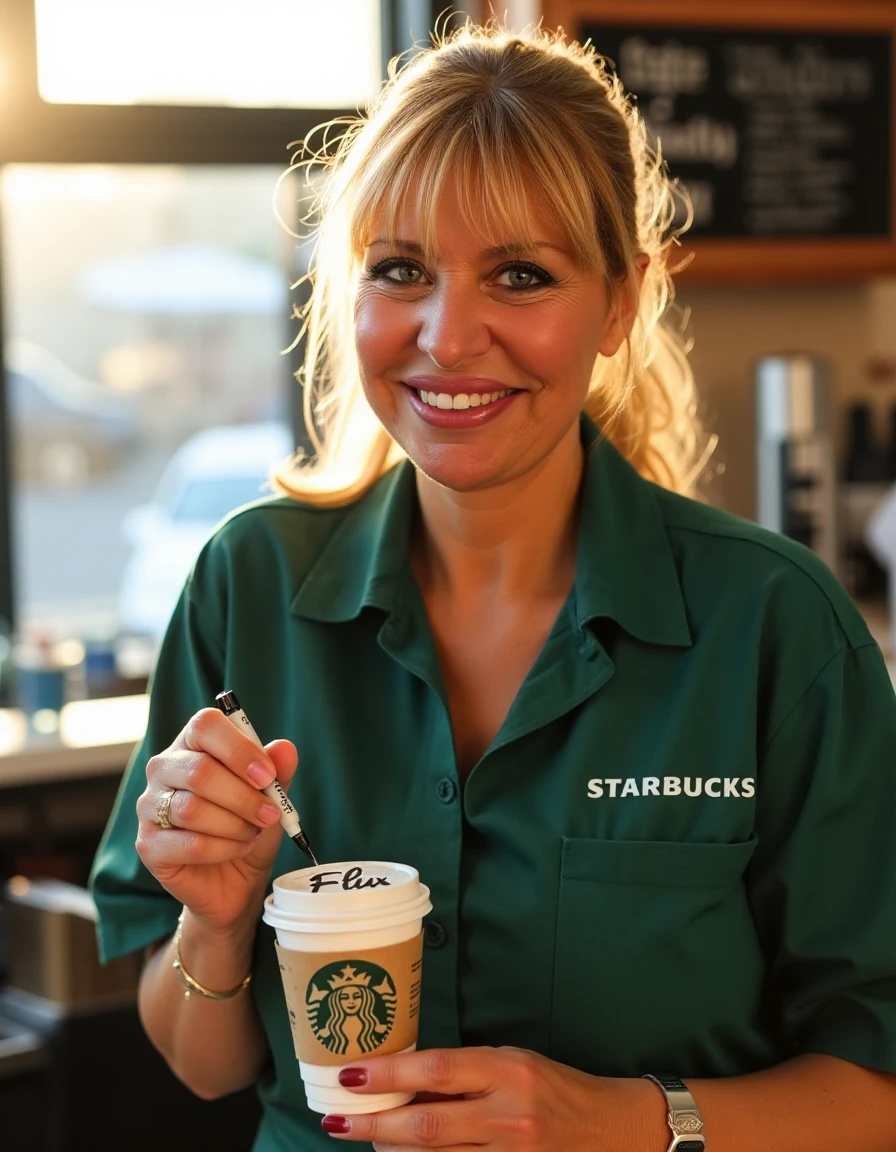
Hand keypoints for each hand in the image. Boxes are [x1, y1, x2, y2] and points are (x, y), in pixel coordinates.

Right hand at [135, 707, 297, 930]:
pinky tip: (237, 848)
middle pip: (199, 771)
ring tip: (252, 832)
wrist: (236, 880)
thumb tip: (285, 748)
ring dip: (235, 825)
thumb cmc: (250, 825)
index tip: (267, 776)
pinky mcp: (148, 844)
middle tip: (271, 814)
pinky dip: (224, 848)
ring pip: (193, 809)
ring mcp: (150, 806)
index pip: (205, 726)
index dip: (239, 749)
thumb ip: (278, 771)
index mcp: (193, 743)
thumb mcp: (273, 797)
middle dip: (244, 797)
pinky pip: (190, 843)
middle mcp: (163, 768)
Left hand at [319, 1046, 661, 1149]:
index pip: (436, 1070)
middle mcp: (508, 1115)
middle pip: (428, 1126)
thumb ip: (463, 1071)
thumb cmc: (555, 1086)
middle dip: (375, 1125)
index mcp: (507, 1070)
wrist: (611, 1130)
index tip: (352, 1074)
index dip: (390, 1074)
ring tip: (364, 1137)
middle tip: (335, 1120)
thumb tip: (403, 1078)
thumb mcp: (512, 1061)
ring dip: (393, 1151)